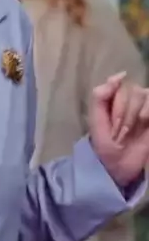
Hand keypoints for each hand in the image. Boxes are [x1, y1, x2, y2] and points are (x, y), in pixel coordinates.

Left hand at [89, 71, 148, 188]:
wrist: (116, 166)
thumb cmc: (104, 142)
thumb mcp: (96, 118)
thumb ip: (102, 94)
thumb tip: (121, 75)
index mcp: (116, 96)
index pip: (122, 88)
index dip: (117, 108)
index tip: (111, 125)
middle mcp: (133, 98)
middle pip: (136, 92)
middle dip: (126, 115)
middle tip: (121, 133)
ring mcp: (146, 108)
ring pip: (146, 96)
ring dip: (137, 117)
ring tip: (131, 133)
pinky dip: (148, 114)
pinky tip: (144, 124)